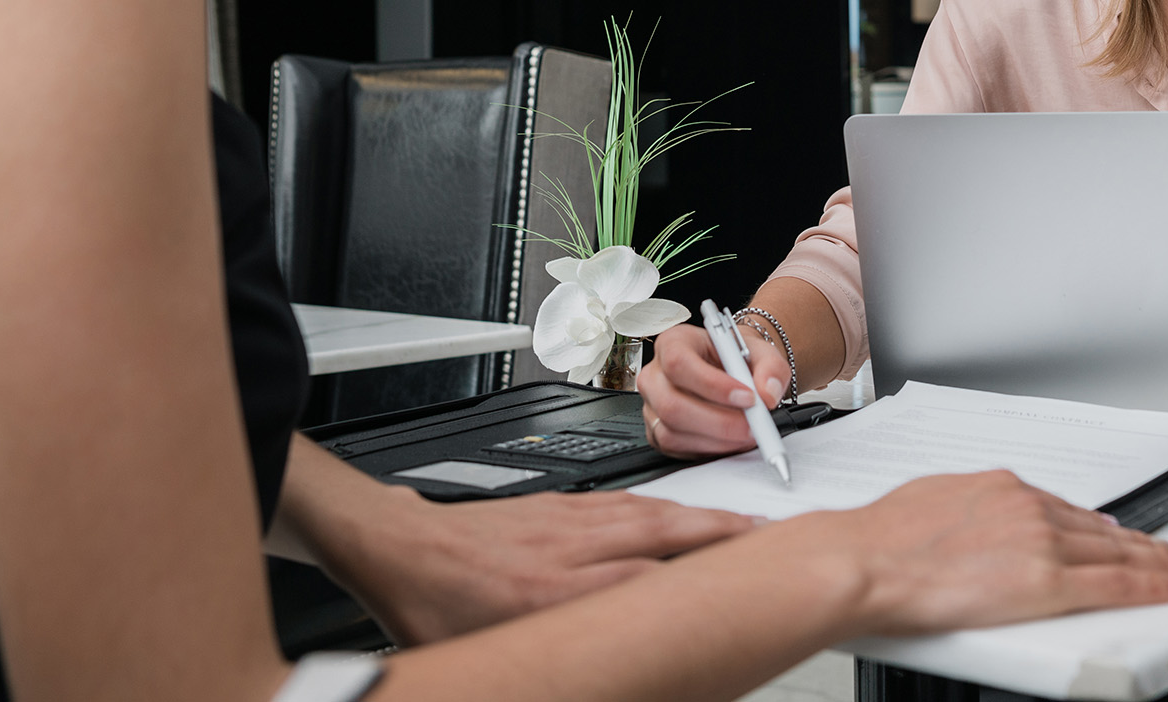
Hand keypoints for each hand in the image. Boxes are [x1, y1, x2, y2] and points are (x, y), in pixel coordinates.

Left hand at [335, 486, 756, 644]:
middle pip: (664, 534)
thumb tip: (602, 666)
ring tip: (743, 525)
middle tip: (772, 539)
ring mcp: (566, 519)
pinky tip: (679, 513)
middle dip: (726, 536)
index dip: (705, 581)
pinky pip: (624, 501)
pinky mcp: (558, 503)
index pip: (648, 582)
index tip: (748, 583)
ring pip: (649, 512)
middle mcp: (569, 549)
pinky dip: (662, 506)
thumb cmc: (433, 608)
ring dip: (702, 518)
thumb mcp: (494, 653)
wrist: (396, 546)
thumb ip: (551, 657)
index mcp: (553, 593)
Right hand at [638, 322, 789, 457]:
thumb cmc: (737, 357)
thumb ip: (771, 368)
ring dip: (717, 439)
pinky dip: (711, 449)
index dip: (712, 384)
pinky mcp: (658, 432)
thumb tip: (767, 394)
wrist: (734, 370)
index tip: (747, 397)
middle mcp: (656, 375)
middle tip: (753, 424)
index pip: (679, 363)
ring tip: (747, 432)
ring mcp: (652, 406)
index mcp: (674, 343)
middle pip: (672, 404)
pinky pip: (678, 448)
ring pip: (673, 432)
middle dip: (719, 421)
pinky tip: (732, 440)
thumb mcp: (762, 352)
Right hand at [798, 471, 1167, 635]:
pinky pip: (1115, 585)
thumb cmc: (882, 539)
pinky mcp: (1047, 582)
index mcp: (1002, 487)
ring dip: (1155, 562)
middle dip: (1140, 542)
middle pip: (1101, 530)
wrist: (867, 561)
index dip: (1103, 527)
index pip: (1069, 509)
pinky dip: (1152, 586)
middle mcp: (1029, 508)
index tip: (1122, 533)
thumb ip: (970, 511)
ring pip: (1117, 554)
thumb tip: (974, 523)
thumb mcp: (934, 500)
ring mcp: (1042, 543)